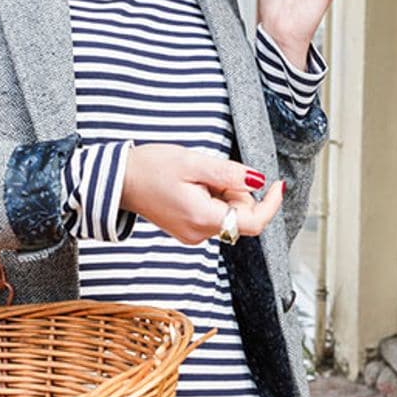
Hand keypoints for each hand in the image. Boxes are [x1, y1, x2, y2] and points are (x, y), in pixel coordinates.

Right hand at [119, 144, 283, 244]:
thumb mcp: (193, 162)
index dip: (270, 204)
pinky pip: (214, 214)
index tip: (277, 184)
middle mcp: (199, 234)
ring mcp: (193, 234)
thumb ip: (229, 173)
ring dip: (223, 193)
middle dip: (237, 191)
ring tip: (197, 177)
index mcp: (203, 219)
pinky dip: (212, 197)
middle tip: (214, 172)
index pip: (253, 222)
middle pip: (241, 216)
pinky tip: (193, 185)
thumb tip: (258, 179)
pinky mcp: (188, 230)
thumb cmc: (149, 169)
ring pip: (228, 214)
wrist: (118, 181)